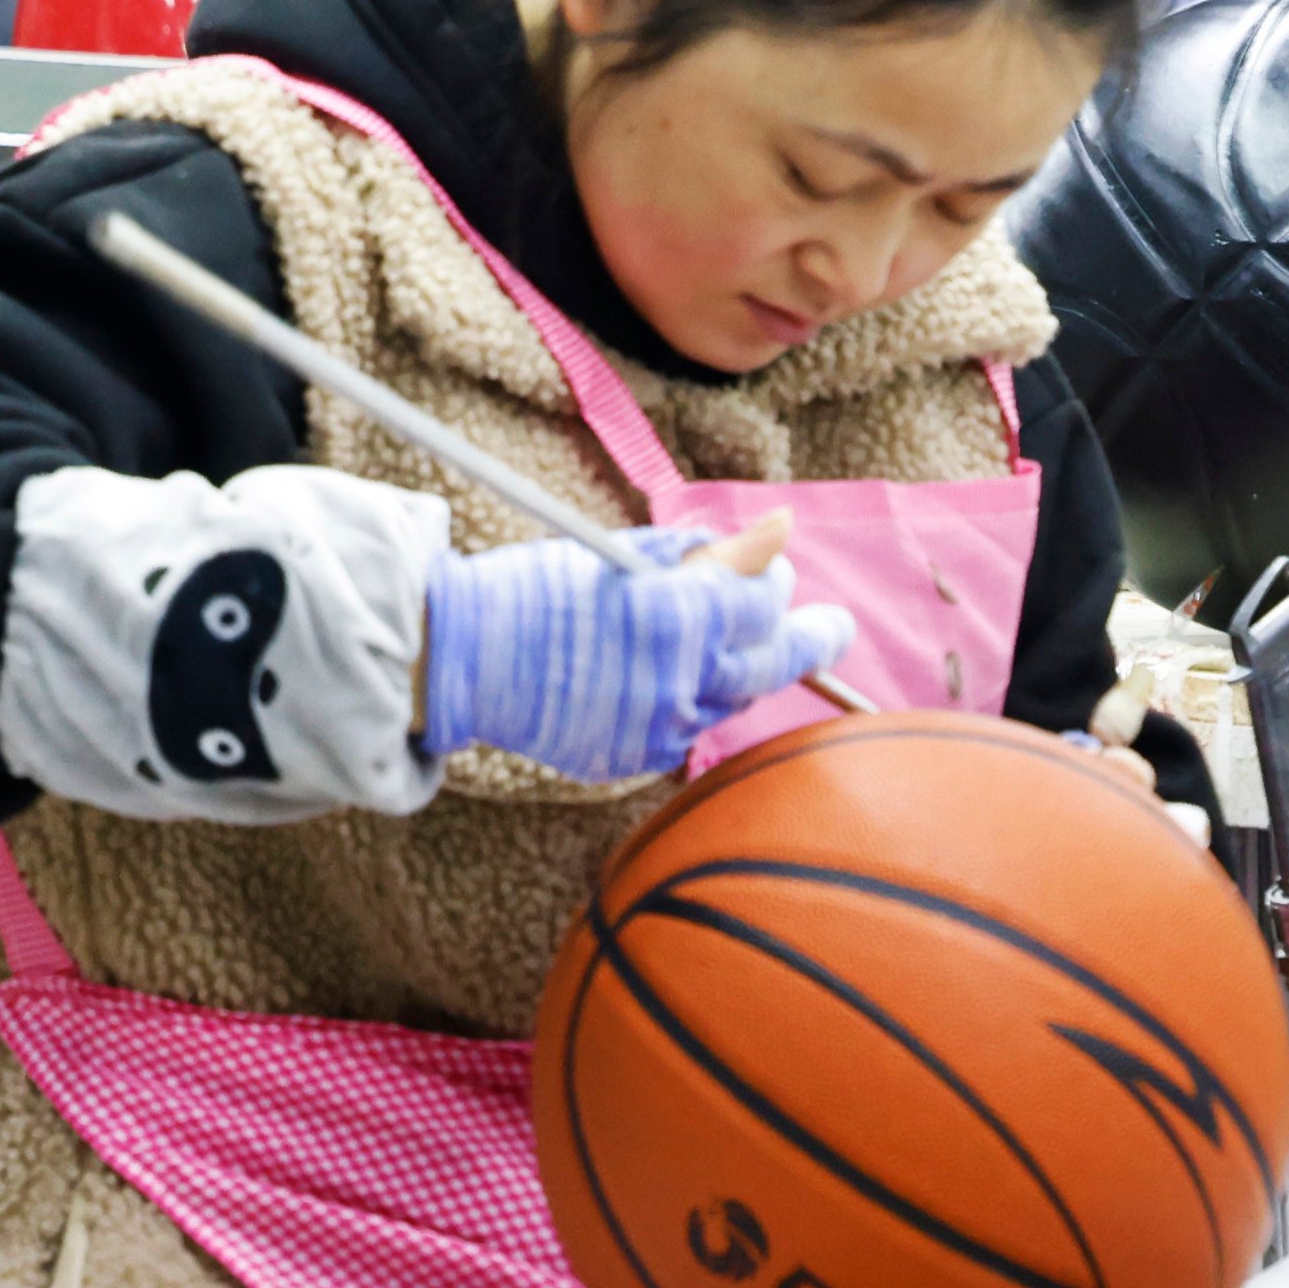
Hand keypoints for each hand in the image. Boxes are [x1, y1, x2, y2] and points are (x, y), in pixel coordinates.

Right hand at [422, 511, 849, 782]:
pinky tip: (648, 679)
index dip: (772, 575)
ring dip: (733, 668)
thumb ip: (709, 550)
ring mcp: (661, 726)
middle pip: (780, 661)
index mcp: (677, 613)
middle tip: (831, 626)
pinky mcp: (637, 757)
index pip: (768, 597)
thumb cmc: (533, 589)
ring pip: (733, 698)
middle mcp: (682, 677)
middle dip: (811, 638)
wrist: (457, 659)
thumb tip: (783, 530)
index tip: (767, 564)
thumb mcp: (622, 553)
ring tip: (703, 644)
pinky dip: (684, 702)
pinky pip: (687, 730)